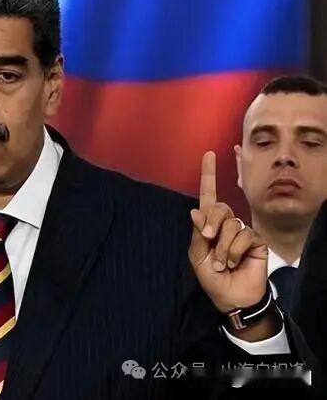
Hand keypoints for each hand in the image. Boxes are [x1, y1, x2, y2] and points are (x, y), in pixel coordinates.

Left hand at [188, 152, 267, 313]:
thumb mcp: (198, 256)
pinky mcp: (256, 240)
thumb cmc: (212, 278)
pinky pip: (244, 236)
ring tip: (222, 263)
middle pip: (219, 208)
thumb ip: (198, 234)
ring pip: (231, 225)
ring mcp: (242, 231)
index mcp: (209, 225)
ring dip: (222, 248)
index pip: (208, 196)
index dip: (208, 175)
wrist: (231, 297)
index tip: (208, 154)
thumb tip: (195, 211)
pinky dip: (234, 251)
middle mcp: (226, 224)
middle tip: (208, 240)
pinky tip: (235, 263)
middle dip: (211, 224)